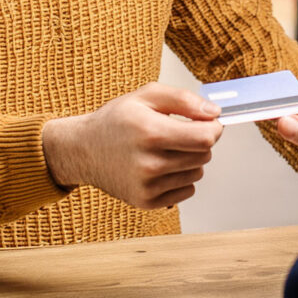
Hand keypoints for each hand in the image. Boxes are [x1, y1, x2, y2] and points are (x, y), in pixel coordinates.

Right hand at [42, 83, 222, 208]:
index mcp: (151, 133)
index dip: (214, 127)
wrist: (83, 149)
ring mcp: (147, 186)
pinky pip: (187, 190)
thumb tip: (214, 112)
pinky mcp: (146, 202)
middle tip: (180, 132)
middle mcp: (149, 164)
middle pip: (204, 155)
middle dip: (200, 141)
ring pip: (197, 173)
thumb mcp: (147, 95)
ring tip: (166, 148)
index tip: (209, 122)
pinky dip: (181, 177)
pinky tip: (161, 165)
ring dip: (190, 159)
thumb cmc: (116, 120)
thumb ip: (184, 100)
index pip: (205, 138)